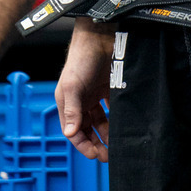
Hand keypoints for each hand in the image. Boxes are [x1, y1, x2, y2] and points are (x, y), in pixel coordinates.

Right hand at [55, 18, 114, 161]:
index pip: (73, 131)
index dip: (83, 145)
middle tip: (108, 155)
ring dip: (107, 134)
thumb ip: (72, 110)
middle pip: (87, 129)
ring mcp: (94, 94)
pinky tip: (123, 125)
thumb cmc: (81, 57)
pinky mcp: (108, 88)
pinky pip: (112, 109)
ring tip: (117, 144)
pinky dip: (116, 119)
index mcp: (67, 102)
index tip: (95, 155)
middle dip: (96, 143)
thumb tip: (70, 133)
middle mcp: (80, 100)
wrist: (100, 35)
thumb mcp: (72, 85)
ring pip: (101, 121)